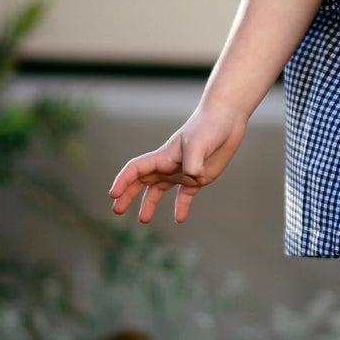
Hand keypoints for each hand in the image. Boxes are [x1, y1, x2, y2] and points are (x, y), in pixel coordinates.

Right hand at [108, 102, 246, 224]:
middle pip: (141, 181)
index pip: (136, 169)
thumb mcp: (199, 143)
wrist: (226, 119)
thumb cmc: (209, 126)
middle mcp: (169, 165)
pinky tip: (179, 219)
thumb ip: (193, 161)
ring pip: (158, 190)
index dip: (123, 181)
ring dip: (148, 204)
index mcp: (164, 156)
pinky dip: (180, 207)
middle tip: (117, 211)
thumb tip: (193, 178)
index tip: (113, 195)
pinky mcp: (198, 178)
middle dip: (127, 195)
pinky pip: (185, 196)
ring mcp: (182, 172)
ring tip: (143, 220)